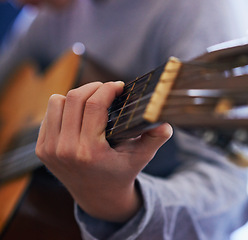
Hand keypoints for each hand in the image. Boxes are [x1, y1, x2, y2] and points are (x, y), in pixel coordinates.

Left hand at [36, 81, 172, 221]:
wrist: (97, 196)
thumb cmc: (121, 172)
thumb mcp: (141, 157)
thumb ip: (155, 138)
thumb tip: (166, 122)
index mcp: (90, 151)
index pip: (93, 105)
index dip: (108, 88)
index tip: (119, 86)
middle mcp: (65, 150)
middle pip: (74, 98)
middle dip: (94, 87)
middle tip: (108, 89)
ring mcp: (50, 150)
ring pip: (57, 102)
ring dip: (76, 96)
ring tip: (93, 101)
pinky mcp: (42, 149)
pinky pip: (50, 114)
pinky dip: (64, 108)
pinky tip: (79, 113)